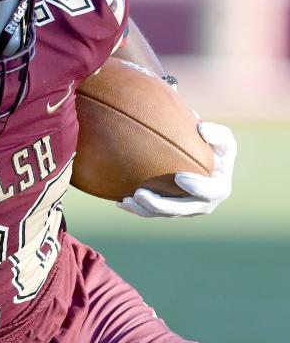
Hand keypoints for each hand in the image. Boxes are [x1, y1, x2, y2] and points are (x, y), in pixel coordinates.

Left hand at [118, 121, 236, 217]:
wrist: (201, 159)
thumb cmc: (213, 146)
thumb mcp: (222, 138)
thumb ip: (217, 133)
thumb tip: (201, 128)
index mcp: (218, 189)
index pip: (211, 192)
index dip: (197, 187)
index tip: (179, 176)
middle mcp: (203, 204)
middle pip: (181, 209)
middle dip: (160, 205)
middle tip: (140, 194)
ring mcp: (186, 209)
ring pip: (163, 214)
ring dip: (144, 209)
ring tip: (126, 201)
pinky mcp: (171, 210)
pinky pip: (153, 212)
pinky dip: (138, 209)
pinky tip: (120, 202)